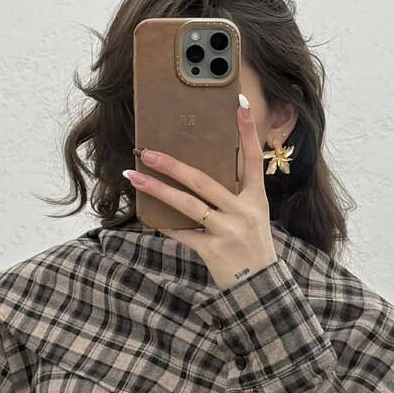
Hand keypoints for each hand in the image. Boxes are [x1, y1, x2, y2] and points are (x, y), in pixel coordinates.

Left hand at [125, 95, 277, 290]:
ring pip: (188, 205)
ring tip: (133, 177)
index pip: (254, 158)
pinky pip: (182, 233)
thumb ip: (233, 195)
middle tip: (147, 151)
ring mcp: (228, 231)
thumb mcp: (253, 216)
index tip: (238, 104)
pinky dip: (165, 224)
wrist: (259, 288)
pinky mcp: (214, 250)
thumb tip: (198, 173)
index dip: (247, 131)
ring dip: (158, 190)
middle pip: (204, 181)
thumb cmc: (252, 247)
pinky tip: (148, 215)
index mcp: (256, 198)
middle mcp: (244, 212)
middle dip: (173, 165)